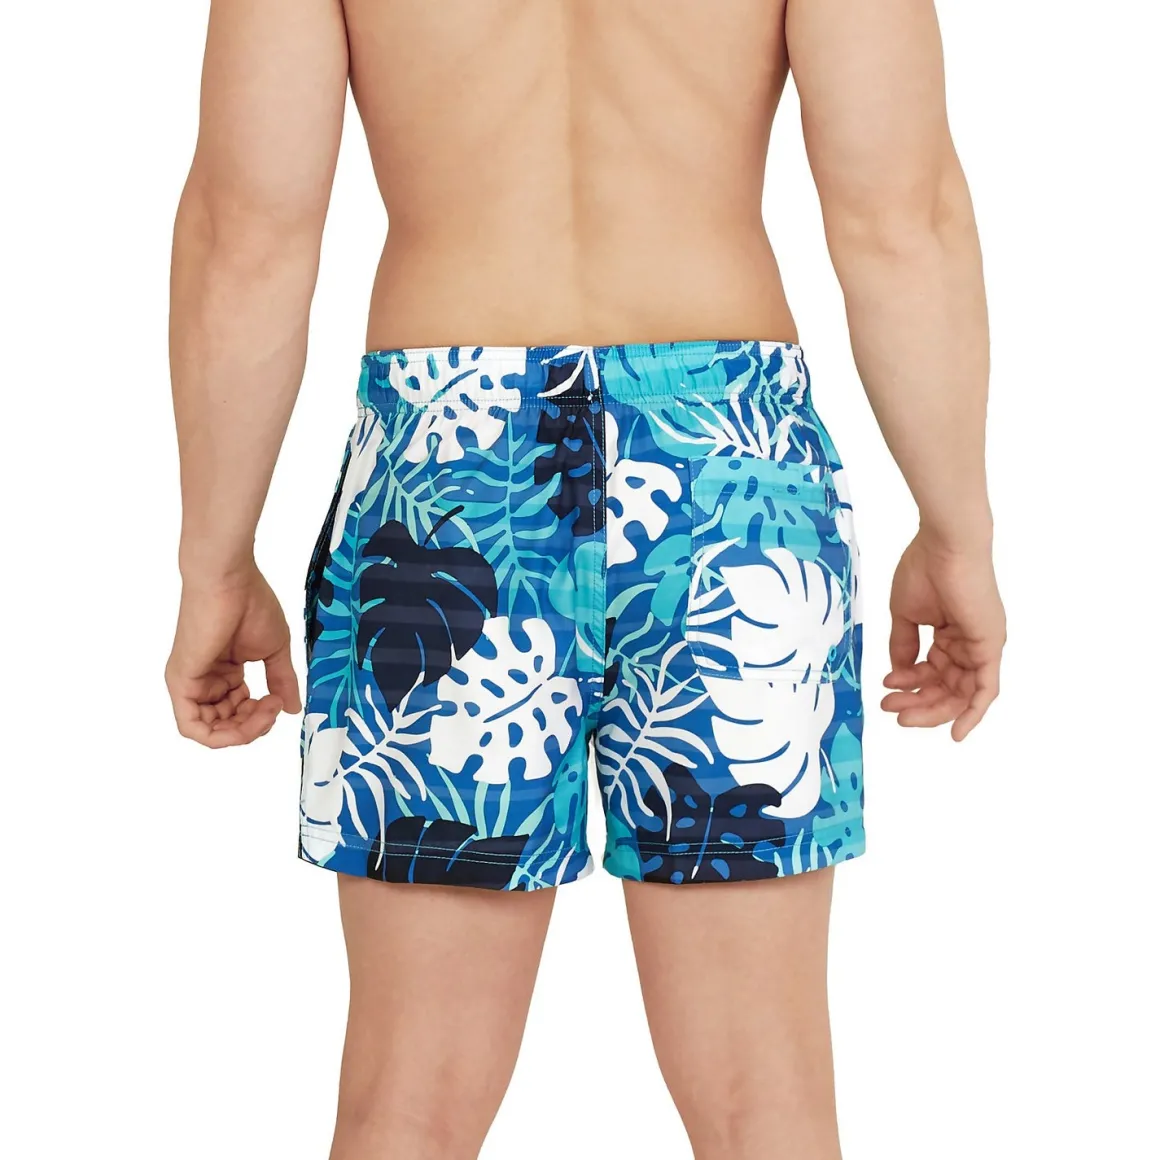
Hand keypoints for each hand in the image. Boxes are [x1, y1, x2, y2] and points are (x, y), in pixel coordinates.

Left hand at [166, 565, 301, 746]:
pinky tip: (249, 718)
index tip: (281, 701)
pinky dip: (222, 734)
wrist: (229, 579)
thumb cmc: (250, 604)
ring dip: (244, 730)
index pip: (238, 713)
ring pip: (211, 732)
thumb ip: (281, 680)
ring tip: (268, 708)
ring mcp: (190, 684)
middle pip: (226, 726)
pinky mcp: (181, 683)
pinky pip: (194, 728)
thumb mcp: (274, 650)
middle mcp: (204, 682)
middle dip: (255, 726)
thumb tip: (292, 709)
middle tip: (276, 706)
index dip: (261, 717)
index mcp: (223, 673)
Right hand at [881, 530, 1004, 740]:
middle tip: (889, 709)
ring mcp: (982, 646)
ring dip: (932, 708)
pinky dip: (972, 713)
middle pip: (946, 688)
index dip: (909, 685)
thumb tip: (898, 673)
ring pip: (961, 693)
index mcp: (952, 635)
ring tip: (902, 714)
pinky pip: (985, 690)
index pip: (932, 672)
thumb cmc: (924, 568)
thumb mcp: (906, 615)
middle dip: (917, 702)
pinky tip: (956, 732)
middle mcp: (970, 644)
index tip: (885, 686)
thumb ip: (903, 646)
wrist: (944, 544)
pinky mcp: (989, 647)